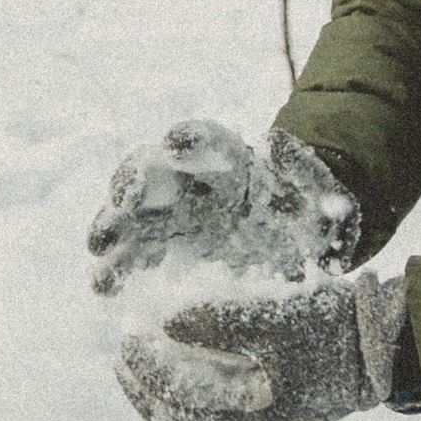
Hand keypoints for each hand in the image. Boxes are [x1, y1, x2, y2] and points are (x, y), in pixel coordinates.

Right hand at [87, 122, 359, 296]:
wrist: (302, 251)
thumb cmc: (314, 217)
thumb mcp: (323, 195)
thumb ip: (302, 169)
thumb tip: (273, 138)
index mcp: (232, 157)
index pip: (206, 138)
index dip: (190, 136)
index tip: (177, 142)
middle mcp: (194, 178)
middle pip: (154, 168)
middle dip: (134, 180)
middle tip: (122, 201)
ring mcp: (176, 211)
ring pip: (133, 212)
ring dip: (112, 225)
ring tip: (97, 249)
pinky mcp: (168, 244)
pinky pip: (136, 252)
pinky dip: (118, 265)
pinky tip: (105, 284)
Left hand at [117, 270, 409, 420]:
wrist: (382, 346)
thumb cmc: (333, 324)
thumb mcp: (275, 316)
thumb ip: (220, 321)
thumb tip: (166, 326)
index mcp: (260, 417)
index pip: (185, 396)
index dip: (150, 364)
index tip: (129, 331)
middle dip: (144, 390)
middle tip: (121, 353)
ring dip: (160, 406)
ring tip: (134, 374)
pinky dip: (187, 410)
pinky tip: (173, 384)